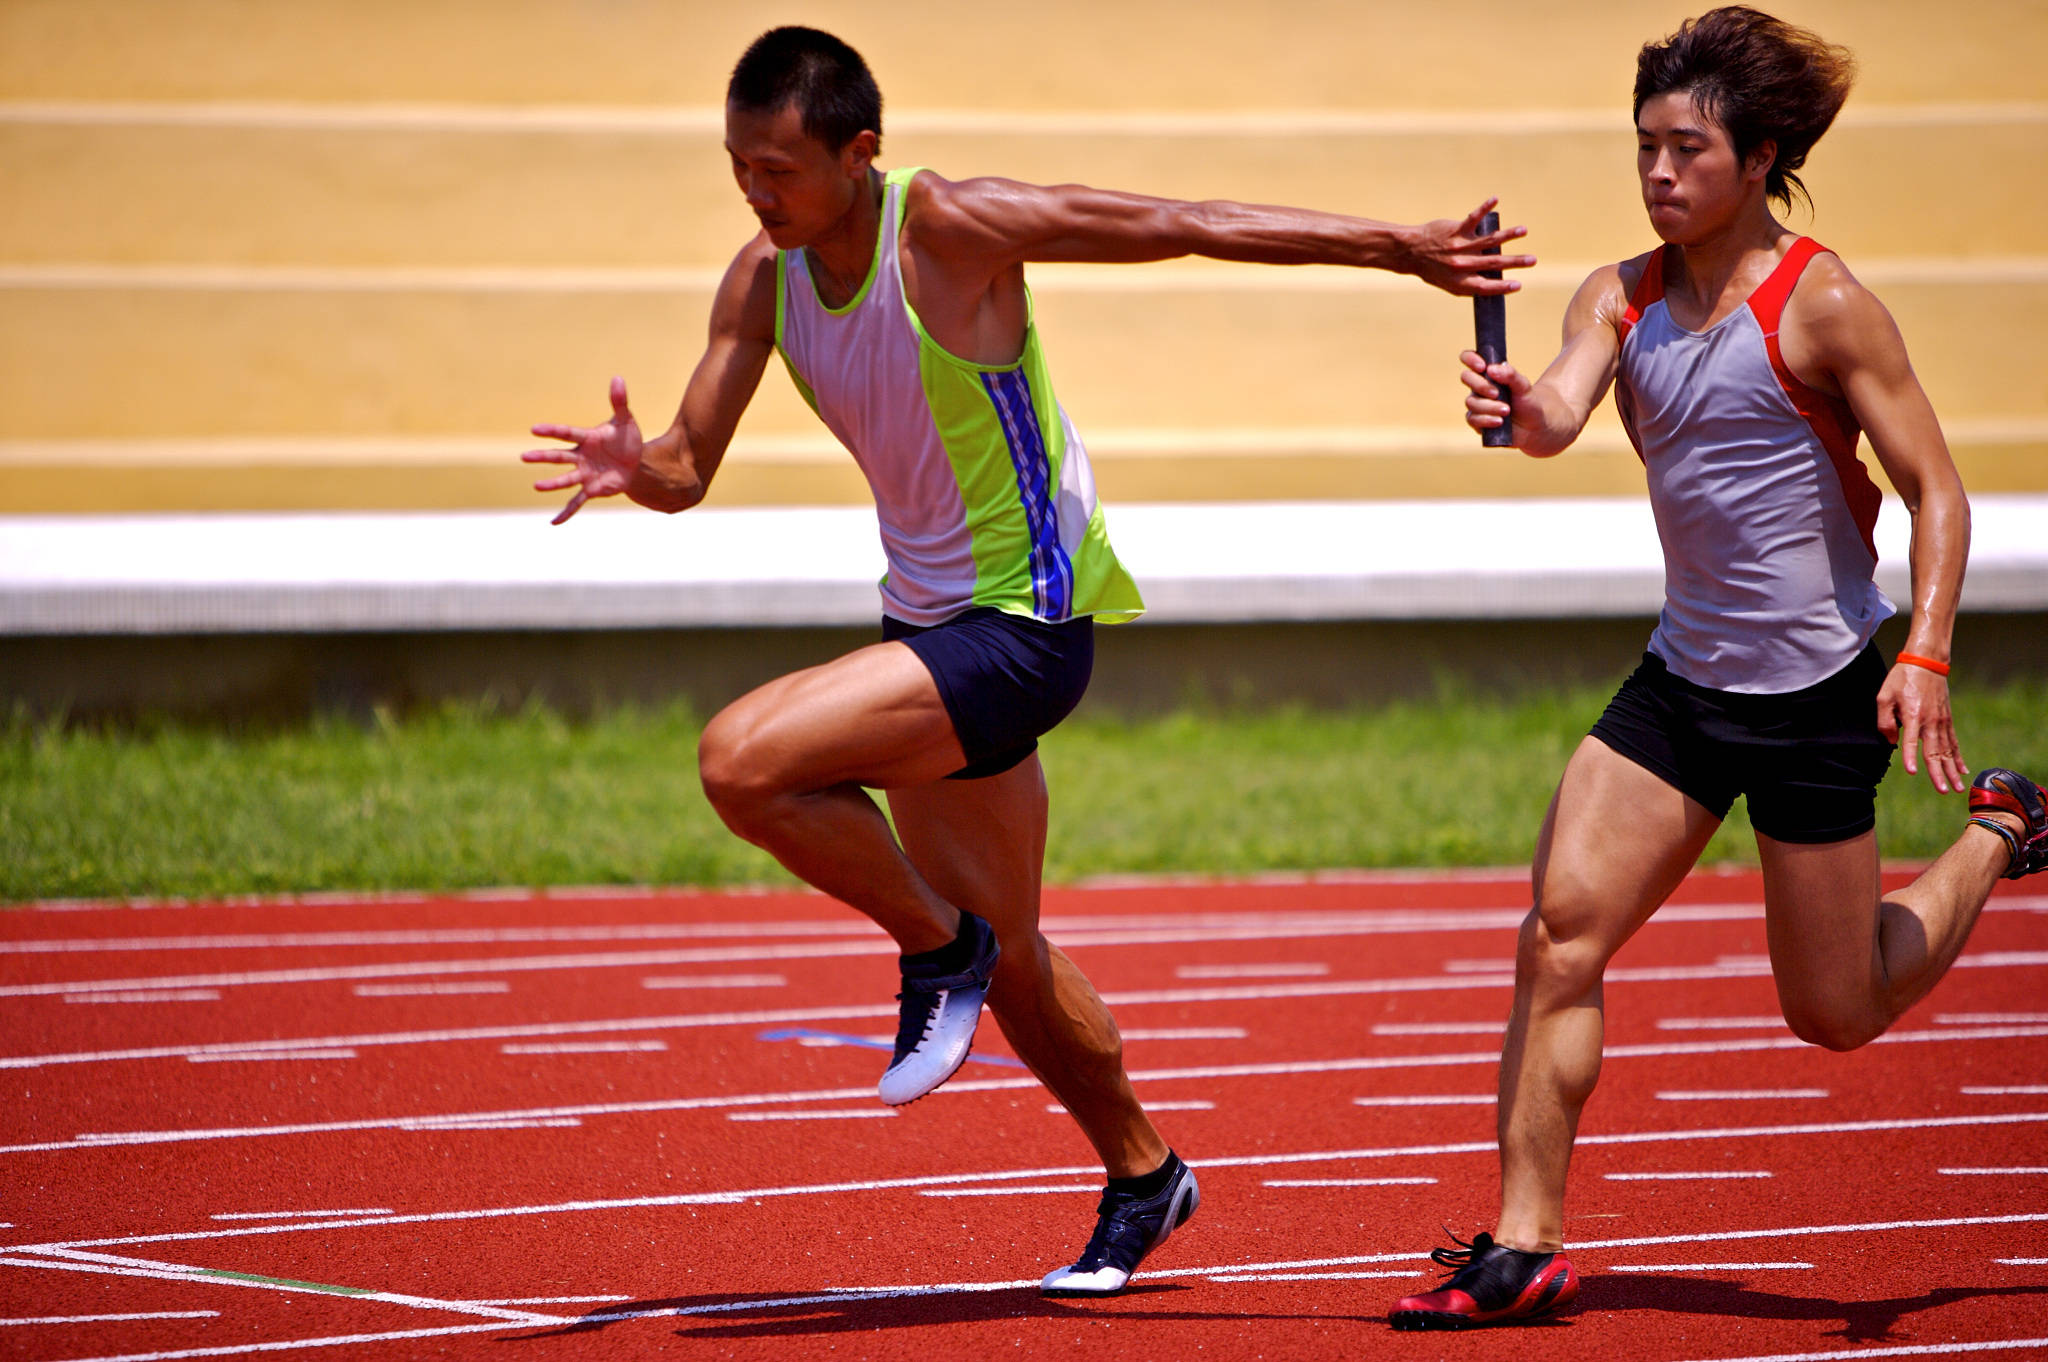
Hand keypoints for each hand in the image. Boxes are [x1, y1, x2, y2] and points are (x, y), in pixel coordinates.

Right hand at [522, 376, 643, 524]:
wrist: (635, 462)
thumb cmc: (626, 439)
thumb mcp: (625, 420)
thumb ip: (619, 401)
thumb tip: (618, 378)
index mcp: (586, 438)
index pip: (567, 433)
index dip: (552, 431)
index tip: (534, 429)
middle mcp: (580, 457)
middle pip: (560, 457)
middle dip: (543, 457)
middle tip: (524, 457)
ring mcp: (584, 474)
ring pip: (565, 480)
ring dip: (551, 484)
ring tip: (536, 486)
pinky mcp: (592, 489)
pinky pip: (577, 502)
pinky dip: (566, 512)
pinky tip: (554, 523)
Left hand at [1405, 198, 1535, 295]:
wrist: (1411, 252)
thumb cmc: (1433, 270)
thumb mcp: (1449, 284)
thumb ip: (1471, 285)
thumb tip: (1496, 286)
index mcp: (1460, 281)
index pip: (1485, 287)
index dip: (1502, 287)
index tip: (1519, 284)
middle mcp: (1461, 265)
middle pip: (1493, 263)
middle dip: (1515, 262)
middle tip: (1533, 260)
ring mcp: (1459, 246)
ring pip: (1488, 240)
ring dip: (1508, 234)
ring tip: (1523, 230)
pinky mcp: (1455, 230)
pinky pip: (1473, 217)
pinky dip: (1485, 207)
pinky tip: (1495, 199)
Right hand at [1459, 348, 1531, 443]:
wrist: (1534, 425)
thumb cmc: (1527, 402)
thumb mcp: (1524, 386)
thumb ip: (1510, 374)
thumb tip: (1492, 369)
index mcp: (1488, 372)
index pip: (1469, 357)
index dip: (1470, 358)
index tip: (1482, 366)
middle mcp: (1479, 386)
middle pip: (1466, 377)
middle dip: (1481, 385)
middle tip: (1497, 393)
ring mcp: (1476, 403)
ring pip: (1471, 401)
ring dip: (1489, 406)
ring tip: (1507, 410)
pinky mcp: (1477, 421)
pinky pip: (1473, 419)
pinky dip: (1486, 420)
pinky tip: (1499, 421)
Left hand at [1878, 661, 1965, 793]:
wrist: (1926, 663)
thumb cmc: (1901, 679)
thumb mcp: (1884, 696)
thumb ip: (1885, 721)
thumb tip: (1891, 741)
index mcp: (1913, 715)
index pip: (1910, 741)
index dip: (1910, 756)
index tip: (1912, 772)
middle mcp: (1930, 721)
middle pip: (1935, 752)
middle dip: (1938, 773)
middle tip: (1943, 791)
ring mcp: (1942, 721)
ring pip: (1947, 751)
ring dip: (1952, 770)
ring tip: (1957, 787)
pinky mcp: (1947, 720)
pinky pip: (1953, 742)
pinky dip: (1957, 757)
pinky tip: (1963, 770)